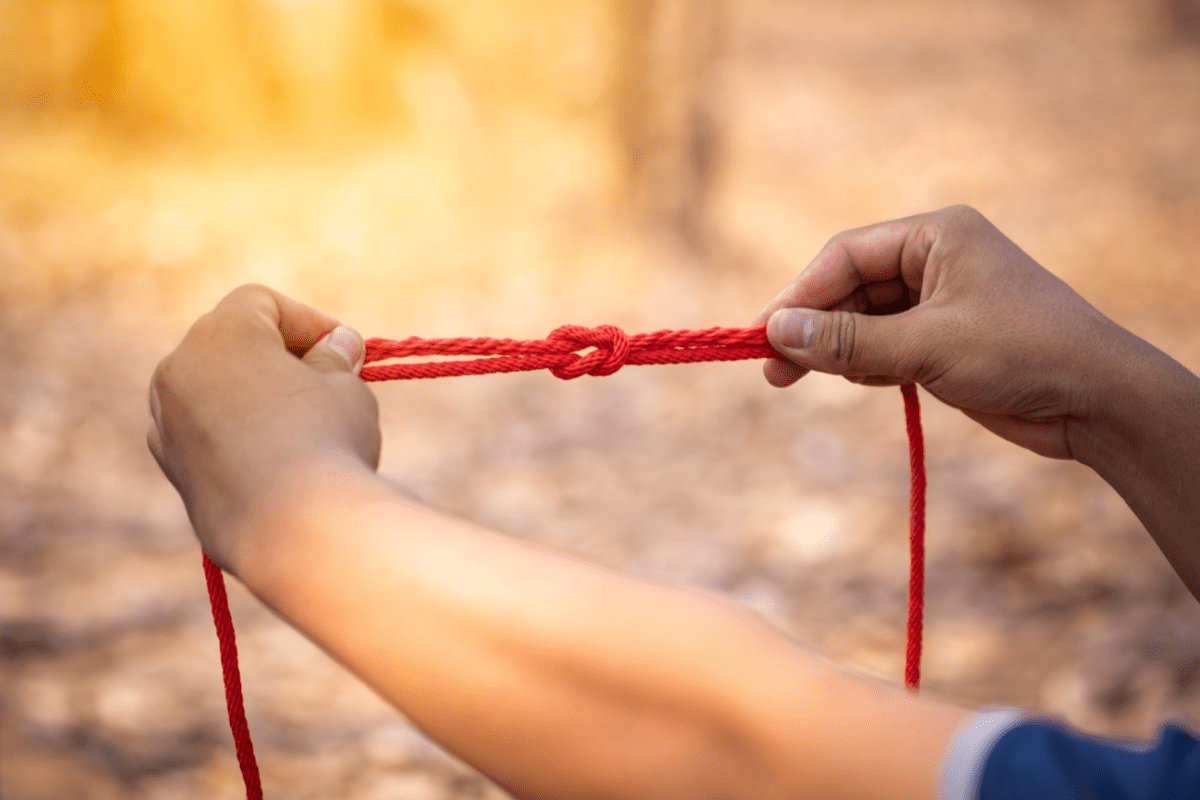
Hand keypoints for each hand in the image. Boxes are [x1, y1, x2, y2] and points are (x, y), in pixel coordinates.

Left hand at [147, 285, 379, 573]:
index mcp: (220, 333)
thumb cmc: (325, 441)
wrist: (293, 528)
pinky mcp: (173, 469)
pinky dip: (237, 434)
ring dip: (255, 395)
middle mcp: (179, 369)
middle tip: (331, 381)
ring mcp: (168, 421)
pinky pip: (206, 433)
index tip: (347, 350)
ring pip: (214, 389)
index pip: (262, 304)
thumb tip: (335, 345)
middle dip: (280, 356)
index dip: (310, 322)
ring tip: (307, 424)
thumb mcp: (345, 386)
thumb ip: (334, 359)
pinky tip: (278, 459)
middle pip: (231, 342)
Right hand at [754, 205, 1150, 459]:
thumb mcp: (927, 346)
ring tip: (806, 380)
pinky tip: (863, 382)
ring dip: (838, 350)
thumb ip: (849, 341)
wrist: (1098, 401)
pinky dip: (866, 365)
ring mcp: (939, 300)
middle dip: (813, 328)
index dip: (798, 296)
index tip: (761, 335)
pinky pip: (884, 345)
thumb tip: (776, 330)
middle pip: (848, 287)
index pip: (845, 256)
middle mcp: (935, 259)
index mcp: (936, 234)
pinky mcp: (944, 339)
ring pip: (863, 320)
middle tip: (773, 371)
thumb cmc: (1022, 354)